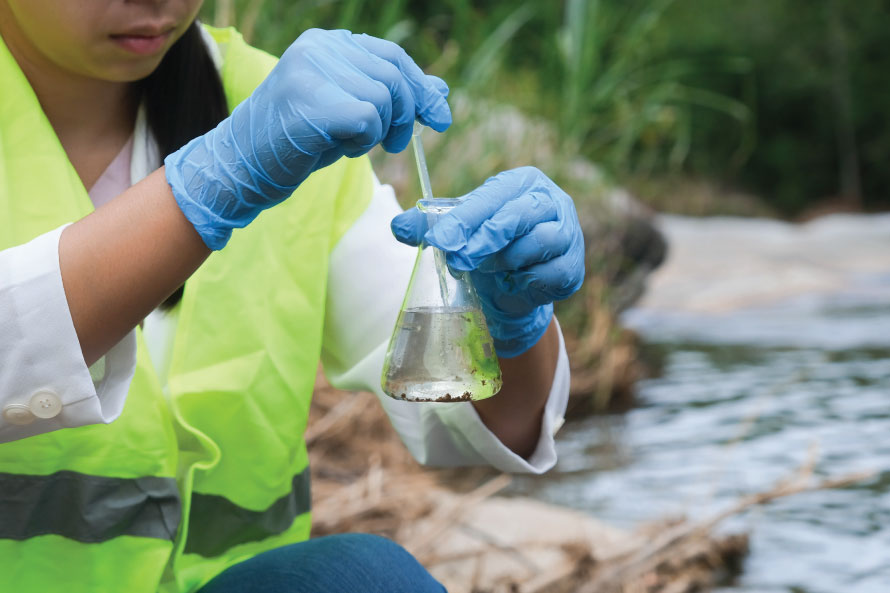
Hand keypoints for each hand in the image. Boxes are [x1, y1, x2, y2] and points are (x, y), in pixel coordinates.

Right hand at [165, 29, 451, 248]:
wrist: (241, 166)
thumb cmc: (295, 143)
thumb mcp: (349, 114)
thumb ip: (389, 98)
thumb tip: (440, 93)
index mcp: (326, 43)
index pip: (392, 57)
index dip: (421, 88)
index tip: (439, 119)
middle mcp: (318, 47)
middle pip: (394, 77)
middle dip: (406, 117)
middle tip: (395, 145)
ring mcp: (311, 70)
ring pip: (384, 99)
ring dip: (378, 132)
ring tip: (349, 144)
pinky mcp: (311, 100)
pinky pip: (368, 119)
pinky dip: (363, 142)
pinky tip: (339, 148)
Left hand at [391, 166, 584, 356]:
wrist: (512, 287)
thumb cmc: (487, 246)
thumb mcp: (458, 231)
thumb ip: (428, 226)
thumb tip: (398, 227)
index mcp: (524, 182)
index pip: (495, 195)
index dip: (467, 218)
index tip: (441, 239)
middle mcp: (553, 202)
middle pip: (520, 215)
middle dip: (485, 239)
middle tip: (459, 259)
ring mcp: (569, 235)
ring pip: (537, 244)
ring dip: (504, 261)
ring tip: (487, 269)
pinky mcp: (573, 268)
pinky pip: (547, 274)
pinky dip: (524, 282)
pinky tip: (511, 282)